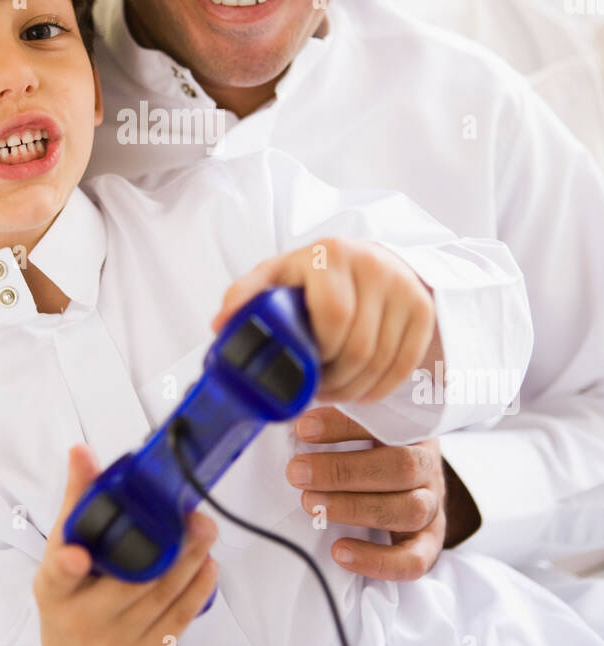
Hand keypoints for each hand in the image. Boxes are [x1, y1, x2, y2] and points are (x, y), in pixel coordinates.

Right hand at [35, 444, 217, 645]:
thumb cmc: (72, 594)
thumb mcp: (64, 548)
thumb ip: (78, 500)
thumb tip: (82, 450)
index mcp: (54, 591)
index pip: (58, 576)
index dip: (68, 565)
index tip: (77, 555)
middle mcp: (81, 623)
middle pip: (129, 584)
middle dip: (168, 549)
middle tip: (194, 517)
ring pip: (161, 599)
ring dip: (191, 562)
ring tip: (205, 531)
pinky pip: (177, 620)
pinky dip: (197, 590)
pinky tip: (208, 565)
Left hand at [211, 240, 438, 405]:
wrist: (365, 258)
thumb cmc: (313, 275)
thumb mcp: (276, 276)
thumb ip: (246, 296)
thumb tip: (222, 326)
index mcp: (330, 255)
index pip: (334, 314)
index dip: (319, 352)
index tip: (304, 367)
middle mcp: (372, 265)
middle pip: (359, 345)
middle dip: (335, 379)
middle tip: (317, 389)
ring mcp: (403, 286)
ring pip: (382, 360)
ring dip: (355, 388)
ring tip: (335, 391)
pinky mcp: (424, 308)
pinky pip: (406, 363)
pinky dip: (381, 386)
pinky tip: (362, 387)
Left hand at [285, 404, 447, 579]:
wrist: (412, 479)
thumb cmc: (377, 445)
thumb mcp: (366, 423)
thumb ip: (339, 416)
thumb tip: (294, 410)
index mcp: (414, 428)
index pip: (388, 421)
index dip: (344, 424)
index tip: (303, 428)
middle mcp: (430, 466)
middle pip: (402, 467)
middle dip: (344, 471)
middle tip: (297, 472)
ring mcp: (434, 505)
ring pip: (409, 510)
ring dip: (354, 508)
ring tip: (310, 503)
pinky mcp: (429, 543)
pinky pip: (414, 560)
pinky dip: (376, 560)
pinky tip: (339, 550)